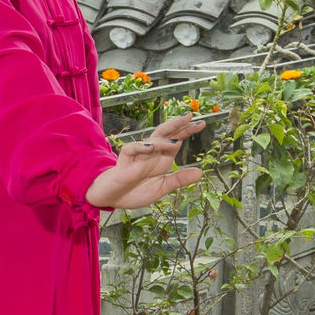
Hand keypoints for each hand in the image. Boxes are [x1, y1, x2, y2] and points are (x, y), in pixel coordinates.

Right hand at [84, 114, 205, 209]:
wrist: (113, 198)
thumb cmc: (135, 191)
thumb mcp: (161, 188)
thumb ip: (179, 180)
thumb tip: (200, 172)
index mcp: (162, 158)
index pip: (176, 139)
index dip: (187, 131)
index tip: (201, 123)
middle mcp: (152, 152)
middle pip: (166, 134)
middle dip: (177, 125)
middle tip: (190, 116)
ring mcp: (138, 154)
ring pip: (151, 140)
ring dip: (164, 139)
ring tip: (176, 140)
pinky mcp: (125, 159)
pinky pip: (132, 149)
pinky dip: (142, 147)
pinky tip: (150, 147)